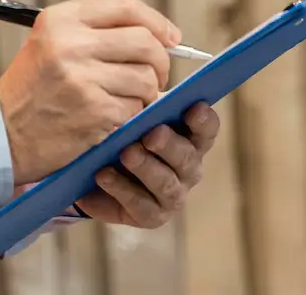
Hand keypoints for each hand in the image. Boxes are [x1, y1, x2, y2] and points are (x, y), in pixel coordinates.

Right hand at [0, 0, 181, 184]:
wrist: (0, 134)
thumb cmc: (33, 88)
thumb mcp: (52, 42)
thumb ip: (97, 31)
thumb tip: (161, 35)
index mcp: (61, 19)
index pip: (125, 5)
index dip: (156, 20)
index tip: (171, 38)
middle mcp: (71, 43)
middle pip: (145, 41)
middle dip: (161, 61)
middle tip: (157, 75)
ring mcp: (82, 78)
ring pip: (145, 78)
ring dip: (146, 93)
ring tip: (127, 99)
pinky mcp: (93, 112)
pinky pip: (135, 109)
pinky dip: (131, 116)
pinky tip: (112, 118)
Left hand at [75, 103, 219, 227]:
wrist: (99, 171)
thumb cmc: (125, 132)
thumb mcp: (135, 115)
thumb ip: (144, 104)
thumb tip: (144, 88)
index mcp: (191, 139)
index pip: (207, 129)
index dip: (203, 120)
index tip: (194, 108)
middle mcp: (189, 169)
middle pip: (187, 158)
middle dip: (169, 145)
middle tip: (151, 134)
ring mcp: (173, 195)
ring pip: (166, 184)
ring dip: (146, 168)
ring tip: (126, 153)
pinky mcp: (152, 216)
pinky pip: (141, 205)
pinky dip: (121, 189)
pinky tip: (103, 175)